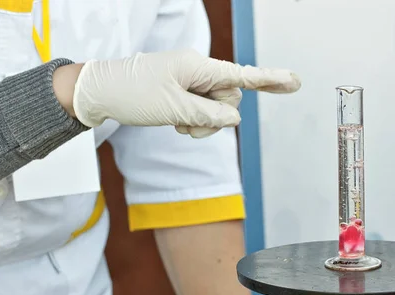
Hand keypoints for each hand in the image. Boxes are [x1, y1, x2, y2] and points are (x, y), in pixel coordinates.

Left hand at [72, 49, 300, 137]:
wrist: (99, 93)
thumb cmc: (133, 95)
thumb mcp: (173, 110)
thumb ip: (208, 116)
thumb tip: (234, 119)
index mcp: (198, 67)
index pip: (241, 76)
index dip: (269, 81)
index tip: (294, 82)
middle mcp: (196, 70)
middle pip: (227, 98)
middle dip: (216, 118)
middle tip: (188, 127)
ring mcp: (187, 81)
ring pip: (213, 107)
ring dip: (202, 123)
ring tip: (178, 126)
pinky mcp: (178, 91)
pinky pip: (198, 108)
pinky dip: (192, 120)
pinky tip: (175, 123)